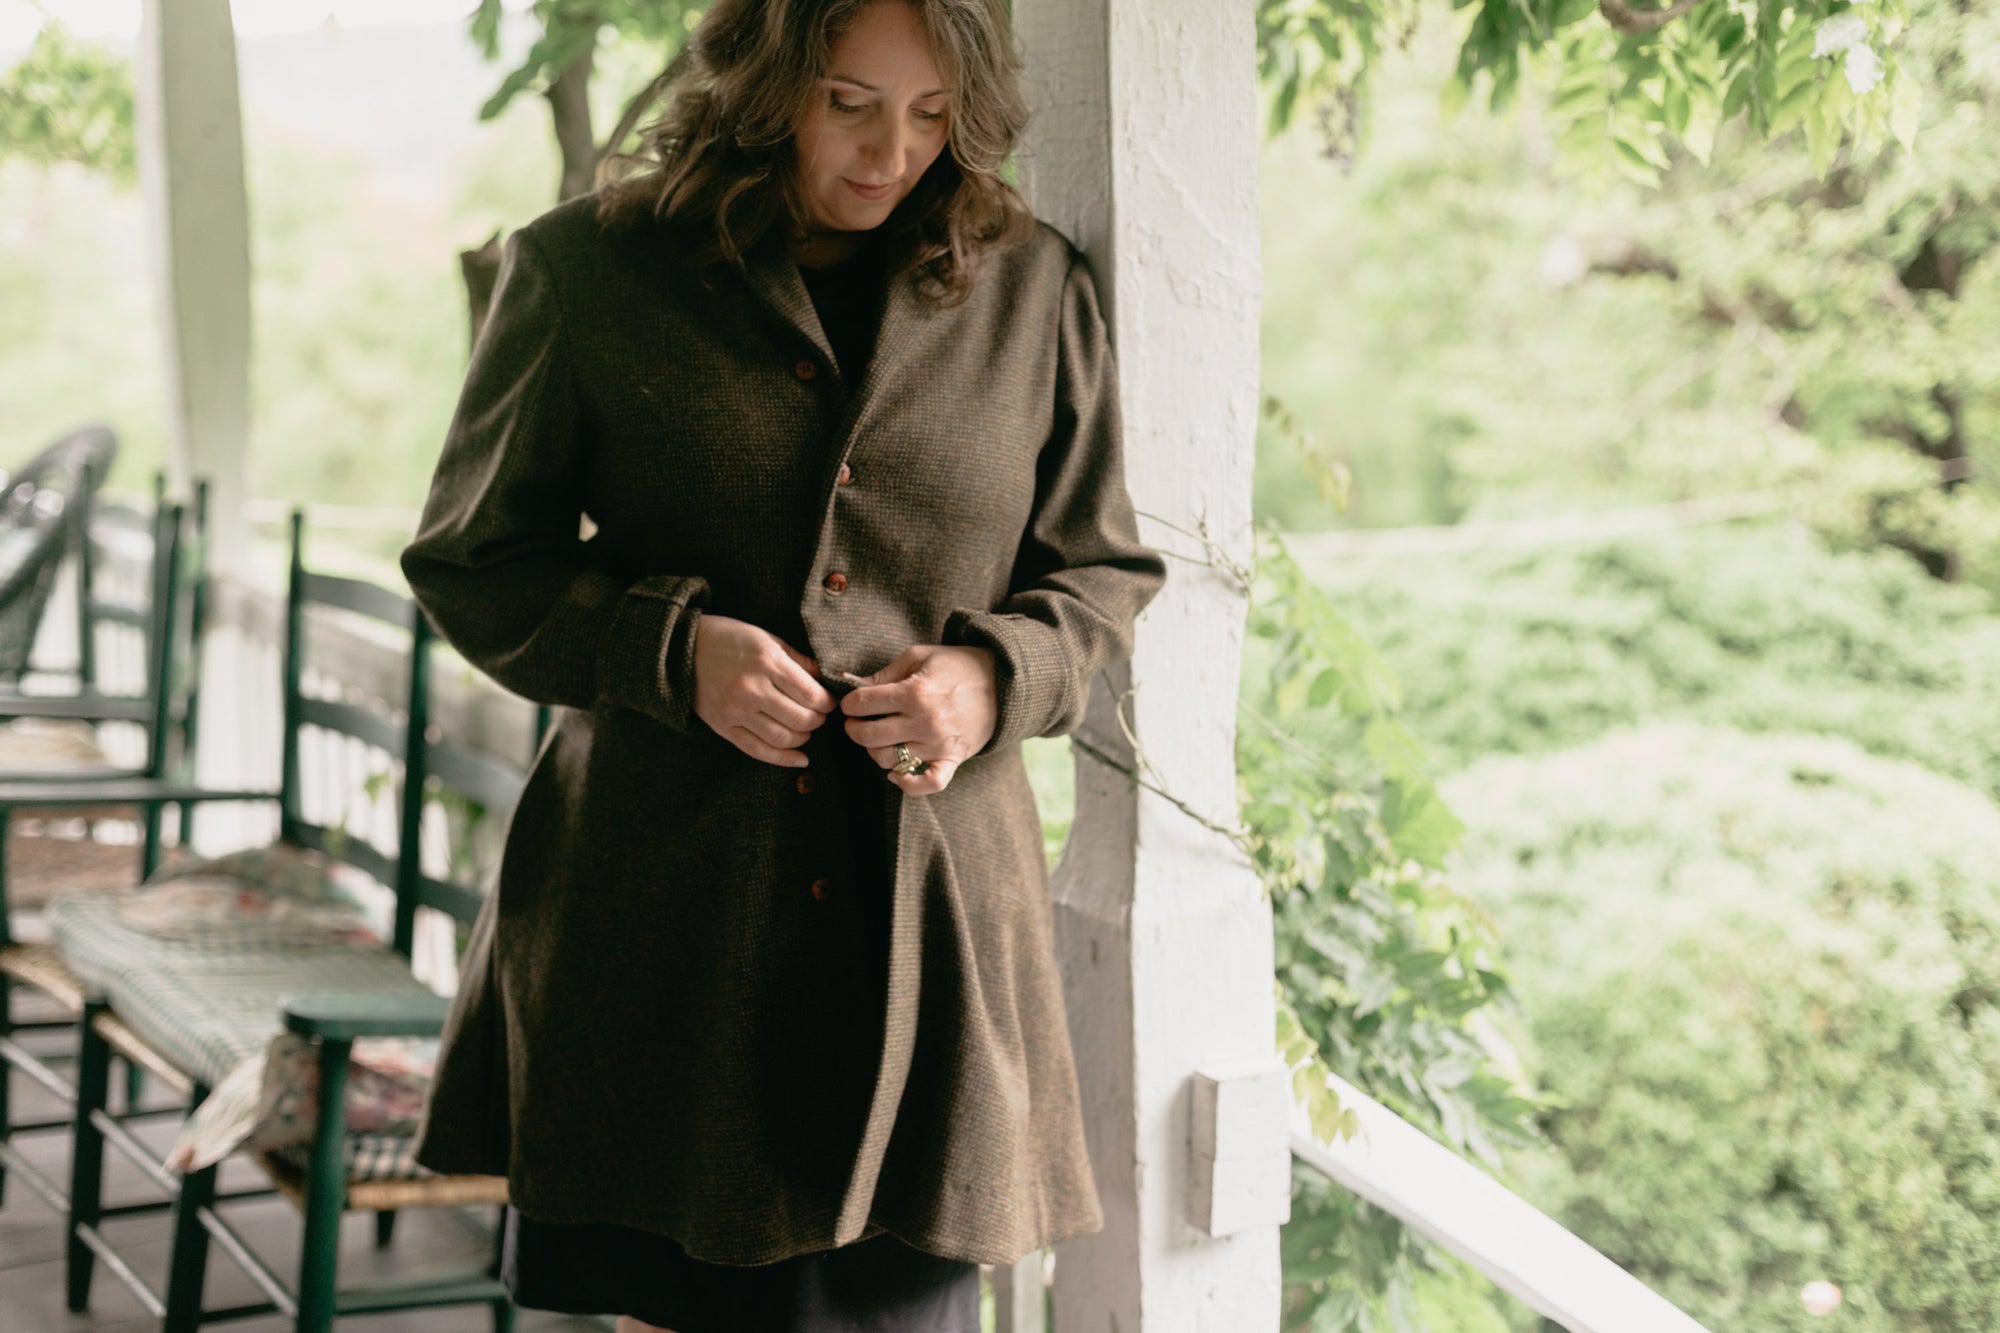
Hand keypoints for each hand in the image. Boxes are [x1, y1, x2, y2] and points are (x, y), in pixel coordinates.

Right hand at [691, 615, 834, 767]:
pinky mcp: (723, 727)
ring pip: (782, 737)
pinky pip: (757, 750)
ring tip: (807, 730)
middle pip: (800, 719)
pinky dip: (783, 759)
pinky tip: (800, 759)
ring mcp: (736, 710)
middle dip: (818, 721)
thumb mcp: (767, 639)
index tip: (830, 703)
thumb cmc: (729, 639)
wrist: (683, 649)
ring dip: (803, 738)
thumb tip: (825, 680)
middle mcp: (751, 689)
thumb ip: (798, 660)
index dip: (827, 703)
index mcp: (766, 662)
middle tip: (820, 716)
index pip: (810, 694)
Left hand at [840, 645, 996, 794]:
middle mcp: (926, 722)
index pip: (864, 703)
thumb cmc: (957, 666)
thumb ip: (883, 674)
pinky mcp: (952, 760)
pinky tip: (896, 773)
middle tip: (856, 721)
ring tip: (879, 738)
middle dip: (854, 728)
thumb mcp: (919, 656)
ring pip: (889, 760)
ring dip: (876, 751)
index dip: (849, 703)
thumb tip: (848, 684)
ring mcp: (940, 745)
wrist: (1002, 683)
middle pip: (870, 736)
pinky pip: (927, 784)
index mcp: (916, 692)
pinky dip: (908, 784)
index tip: (850, 703)